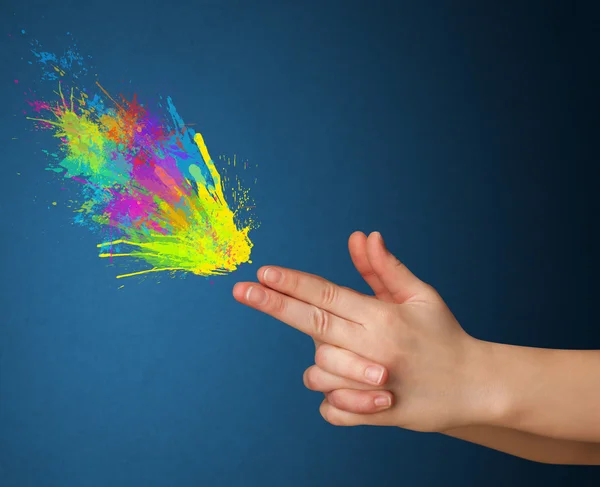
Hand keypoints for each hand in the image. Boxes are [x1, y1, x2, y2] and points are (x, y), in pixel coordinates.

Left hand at [233, 231, 500, 431]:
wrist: (476, 387)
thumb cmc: (443, 335)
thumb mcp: (419, 296)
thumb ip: (384, 268)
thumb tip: (362, 235)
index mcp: (382, 316)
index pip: (327, 293)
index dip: (293, 282)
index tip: (263, 271)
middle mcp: (372, 347)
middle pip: (312, 322)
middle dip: (273, 304)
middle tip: (241, 290)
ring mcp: (371, 384)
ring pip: (316, 370)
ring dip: (323, 365)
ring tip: (354, 363)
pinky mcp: (373, 415)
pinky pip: (330, 409)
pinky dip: (332, 401)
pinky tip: (351, 392)